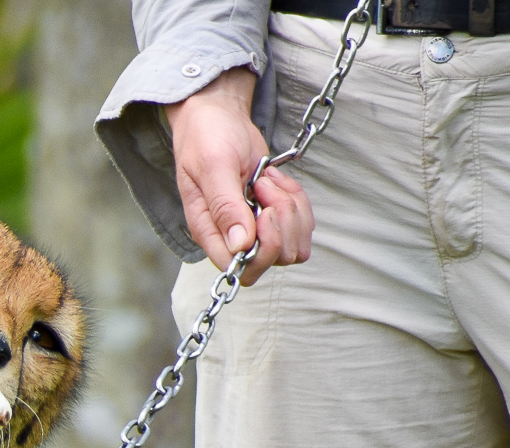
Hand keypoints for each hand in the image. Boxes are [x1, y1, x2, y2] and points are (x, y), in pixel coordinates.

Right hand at [165, 69, 313, 283]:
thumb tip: (239, 247)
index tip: (262, 209)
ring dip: (292, 208)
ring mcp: (255, 229)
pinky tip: (277, 181)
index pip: (243, 269)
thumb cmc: (207, 138)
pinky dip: (299, 200)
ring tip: (268, 181)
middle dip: (283, 221)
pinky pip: (303, 225)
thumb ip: (225, 207)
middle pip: (276, 258)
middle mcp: (232, 238)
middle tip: (265, 187)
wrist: (217, 117)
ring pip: (294, 244)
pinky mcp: (274, 217)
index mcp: (210, 233)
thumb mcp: (214, 166)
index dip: (264, 246)